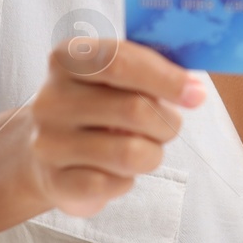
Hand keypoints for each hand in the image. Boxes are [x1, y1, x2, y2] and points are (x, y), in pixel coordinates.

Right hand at [19, 39, 203, 216]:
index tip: (196, 94)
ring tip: (144, 149)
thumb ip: (151, 71)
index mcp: (67, 59)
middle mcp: (50, 99)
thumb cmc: (98, 107)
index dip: (165, 78)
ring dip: (152, 153)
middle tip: (168, 125)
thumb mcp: (116, 78)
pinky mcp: (55, 182)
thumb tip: (193, 89)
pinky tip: (116, 171)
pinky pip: (114, 183)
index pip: (119, 61)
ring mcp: (49, 143)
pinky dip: (128, 179)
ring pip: (130, 152)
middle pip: (133, 109)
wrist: (46, 154)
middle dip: (166, 121)